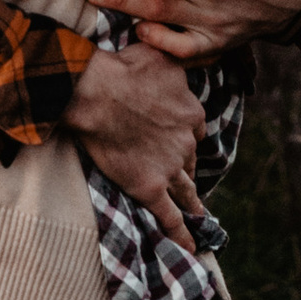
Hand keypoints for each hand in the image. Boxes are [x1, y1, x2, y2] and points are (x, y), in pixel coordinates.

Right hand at [64, 45, 206, 252]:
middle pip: (191, 160)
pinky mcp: (149, 187)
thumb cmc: (124, 68)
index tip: (178, 137)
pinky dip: (181, 233)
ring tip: (204, 220)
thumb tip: (187, 51)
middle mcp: (186, 143)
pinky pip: (170, 216)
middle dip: (186, 167)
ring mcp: (169, 168)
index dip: (185, 134)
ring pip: (187, 191)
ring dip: (195, 205)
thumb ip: (177, 59)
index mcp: (191, 113)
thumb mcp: (161, 54)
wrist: (96, 93)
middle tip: (183, 177)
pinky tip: (189, 248)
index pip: (195, 129)